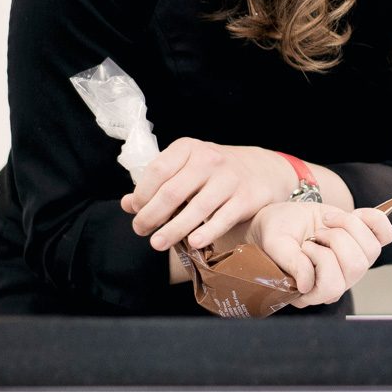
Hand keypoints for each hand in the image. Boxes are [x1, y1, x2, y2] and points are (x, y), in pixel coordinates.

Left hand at [123, 139, 292, 250]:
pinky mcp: (247, 197)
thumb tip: (127, 204)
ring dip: (173, 230)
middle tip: (141, 231)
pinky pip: (222, 219)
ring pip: (196, 208)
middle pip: (172, 192)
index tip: (135, 211)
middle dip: (151, 215)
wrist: (264, 169)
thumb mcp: (186, 167)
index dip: (141, 194)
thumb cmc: (216, 171)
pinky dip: (207, 233)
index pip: (157, 170)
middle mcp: (209, 159)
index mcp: (189, 148)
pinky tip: (193, 243)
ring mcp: (230, 178)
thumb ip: (158, 183)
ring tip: (157, 244)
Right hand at [247, 202, 391, 307]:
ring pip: (371, 250)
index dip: (320, 261)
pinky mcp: (365, 243)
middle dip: (336, 240)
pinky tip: (353, 214)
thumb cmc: (277, 231)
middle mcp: (338, 281)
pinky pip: (386, 235)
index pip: (332, 288)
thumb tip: (306, 284)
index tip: (304, 246)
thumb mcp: (275, 243)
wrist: (286, 215)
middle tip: (317, 232)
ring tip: (328, 221)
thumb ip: (290, 262)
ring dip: (349, 227)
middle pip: (356, 267)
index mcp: (313, 290)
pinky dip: (373, 219)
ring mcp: (354, 263)